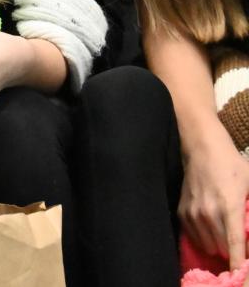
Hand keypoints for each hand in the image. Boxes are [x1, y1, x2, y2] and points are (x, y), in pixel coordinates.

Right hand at [179, 131, 248, 267]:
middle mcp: (208, 213)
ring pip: (208, 246)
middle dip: (232, 251)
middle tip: (238, 241)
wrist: (202, 148)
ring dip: (218, 245)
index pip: (235, 244)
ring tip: (225, 234)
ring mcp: (192, 213)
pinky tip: (211, 228)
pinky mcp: (182, 212)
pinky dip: (204, 238)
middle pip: (222, 249)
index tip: (241, 275)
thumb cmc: (232, 165)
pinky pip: (194, 237)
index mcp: (229, 206)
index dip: (239, 263)